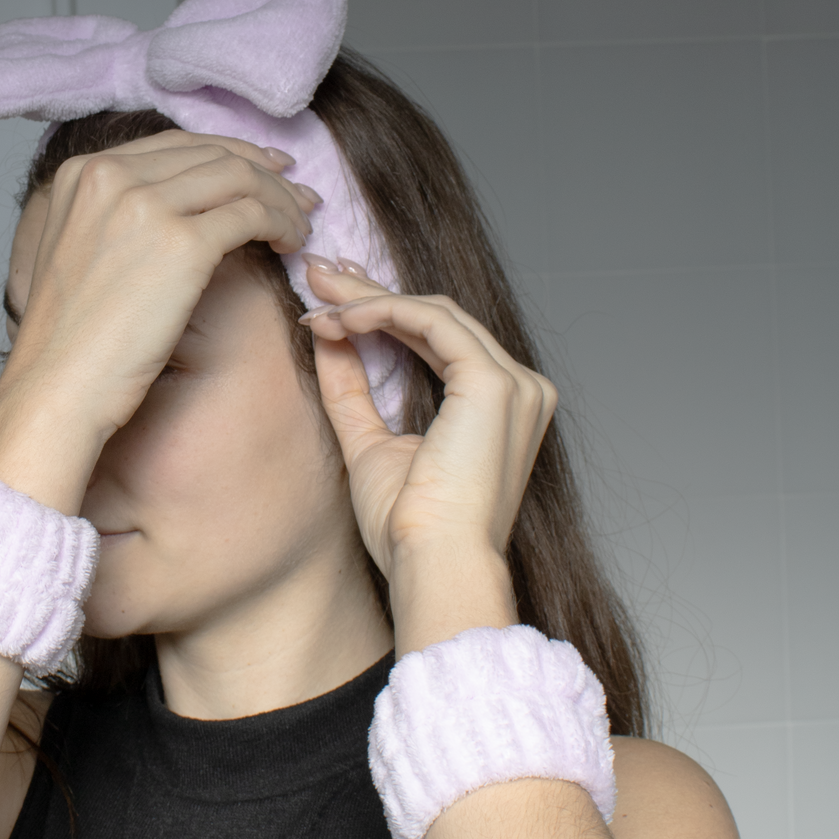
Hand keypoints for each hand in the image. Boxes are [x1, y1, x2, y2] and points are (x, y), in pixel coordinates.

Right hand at [10, 130, 319, 440]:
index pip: (174, 145)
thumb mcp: (76, 254)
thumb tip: (177, 211)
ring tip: (302, 224)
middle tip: (299, 194)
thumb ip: (113, 218)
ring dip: (280, 198)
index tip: (265, 168)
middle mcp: (111, 176)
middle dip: (265, 173)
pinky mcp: (182, 244)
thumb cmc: (70, 343)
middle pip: (212, 155)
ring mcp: (147, 206)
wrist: (58, 385)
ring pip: (239, 178)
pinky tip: (291, 244)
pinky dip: (280, 223)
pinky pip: (251, 215)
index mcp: (82, 173)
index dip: (229, 152)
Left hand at [302, 260, 556, 645]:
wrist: (434, 566)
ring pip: (434, 312)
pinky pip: (432, 323)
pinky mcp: (495, 385)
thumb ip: (352, 392)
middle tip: (320, 273)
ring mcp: (514, 384)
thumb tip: (327, 340)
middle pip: (436, 317)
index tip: (334, 300)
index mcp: (498, 408)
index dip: (385, 311)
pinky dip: (384, 312)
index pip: (440, 339)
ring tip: (319, 296)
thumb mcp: (370, 446)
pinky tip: (343, 317)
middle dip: (372, 292)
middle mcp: (518, 390)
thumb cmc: (410, 531)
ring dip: (370, 299)